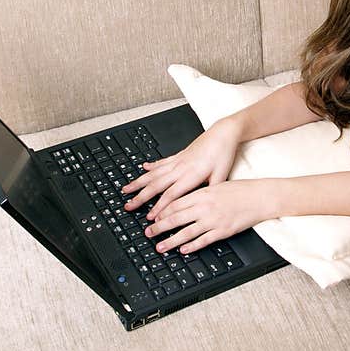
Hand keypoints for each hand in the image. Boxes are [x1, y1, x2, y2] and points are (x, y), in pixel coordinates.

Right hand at [121, 117, 241, 214]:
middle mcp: (181, 167)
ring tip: (126, 189)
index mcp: (191, 175)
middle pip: (156, 185)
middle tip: (128, 206)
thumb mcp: (222, 176)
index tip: (150, 217)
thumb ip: (211, 191)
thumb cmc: (223, 153)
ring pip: (154, 173)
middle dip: (140, 197)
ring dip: (139, 182)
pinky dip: (151, 166)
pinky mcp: (179, 154)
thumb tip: (204, 206)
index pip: (171, 195)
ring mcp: (178, 160)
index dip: (159, 207)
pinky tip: (143, 168)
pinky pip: (161, 162)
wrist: (223, 133)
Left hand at [144, 179, 271, 253]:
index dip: (161, 212)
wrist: (260, 196)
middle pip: (176, 218)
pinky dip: (192, 246)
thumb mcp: (217, 186)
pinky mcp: (223, 231)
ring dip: (171, 240)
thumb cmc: (240, 190)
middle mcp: (205, 207)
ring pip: (186, 232)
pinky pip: (203, 240)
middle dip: (159, 227)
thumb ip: (200, 193)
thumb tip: (184, 200)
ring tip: (160, 247)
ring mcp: (213, 220)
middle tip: (148, 233)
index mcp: (203, 194)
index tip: (152, 218)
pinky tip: (183, 250)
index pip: (175, 203)